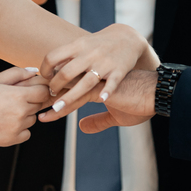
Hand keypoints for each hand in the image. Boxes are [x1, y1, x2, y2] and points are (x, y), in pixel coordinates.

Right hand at [0, 67, 51, 147]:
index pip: (44, 91)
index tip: (31, 88)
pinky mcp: (11, 140)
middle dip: (30, 100)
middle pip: (39, 104)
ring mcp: (17, 128)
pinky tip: (4, 122)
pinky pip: (26, 133)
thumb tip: (33, 71)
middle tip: (11, 98)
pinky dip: (19, 129)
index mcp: (17, 95)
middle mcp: (20, 112)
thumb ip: (16, 74)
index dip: (39, 88)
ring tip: (3, 111)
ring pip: (32, 119)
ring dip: (24, 114)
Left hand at [39, 25, 157, 111]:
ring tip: (57, 108)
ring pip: (85, 82)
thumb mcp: (82, 45)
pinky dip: (107, 91)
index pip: (53, 57)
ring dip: (69, 97)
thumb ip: (66, 58)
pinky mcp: (119, 70)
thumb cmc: (100, 45)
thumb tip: (48, 71)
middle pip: (66, 73)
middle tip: (50, 96)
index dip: (45, 70)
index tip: (45, 79)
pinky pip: (112, 83)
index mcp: (78, 46)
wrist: (128, 37)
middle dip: (54, 87)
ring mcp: (105, 62)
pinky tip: (101, 99)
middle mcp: (90, 54)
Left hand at [39, 68, 156, 131]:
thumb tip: (81, 128)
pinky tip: (90, 106)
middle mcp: (92, 63)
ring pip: (81, 84)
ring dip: (67, 99)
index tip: (37, 102)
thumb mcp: (110, 106)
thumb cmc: (131, 94)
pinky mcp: (119, 77)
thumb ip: (95, 118)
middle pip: (65, 78)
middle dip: (50, 95)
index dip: (47, 86)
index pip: (59, 71)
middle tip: (36, 111)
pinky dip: (100, 94)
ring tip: (53, 111)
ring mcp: (105, 70)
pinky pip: (107, 86)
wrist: (153, 79)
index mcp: (87, 65)